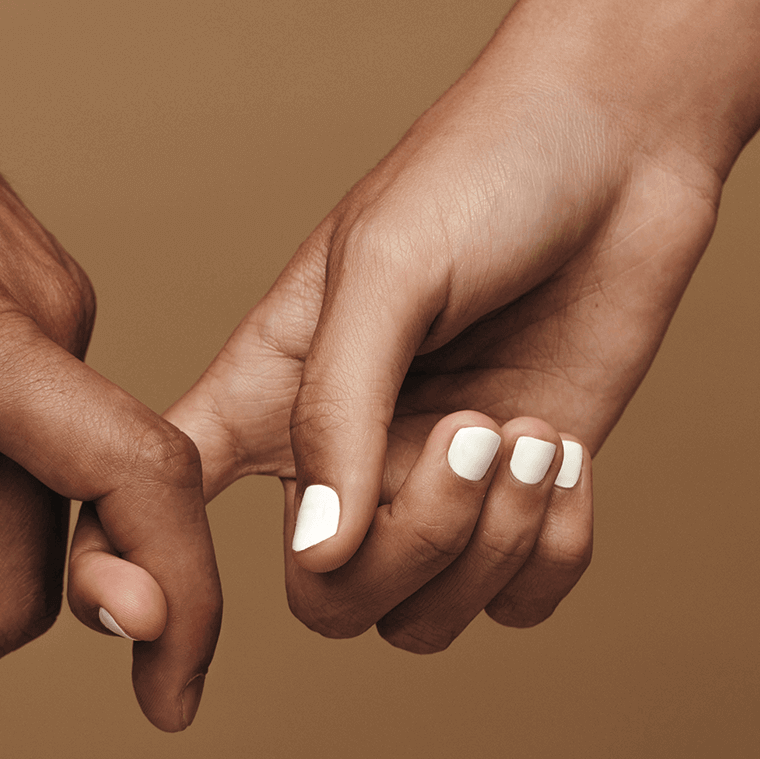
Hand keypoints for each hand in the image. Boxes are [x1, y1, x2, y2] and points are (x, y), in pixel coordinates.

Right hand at [136, 0, 759, 653]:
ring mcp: (437, 483)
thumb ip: (337, 412)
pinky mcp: (528, 496)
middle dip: (411, 545)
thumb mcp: (386, 272)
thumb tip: (319, 553)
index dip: (135, 569)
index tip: (153, 614)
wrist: (623, 142)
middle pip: (327, 598)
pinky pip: (520, 601)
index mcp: (269, 392)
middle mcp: (345, 456)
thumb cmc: (481, 172)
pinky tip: (565, 460)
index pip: (170, 497)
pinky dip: (549, 554)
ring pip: (424, 616)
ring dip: (489, 546)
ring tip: (527, 436)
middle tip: (473, 427)